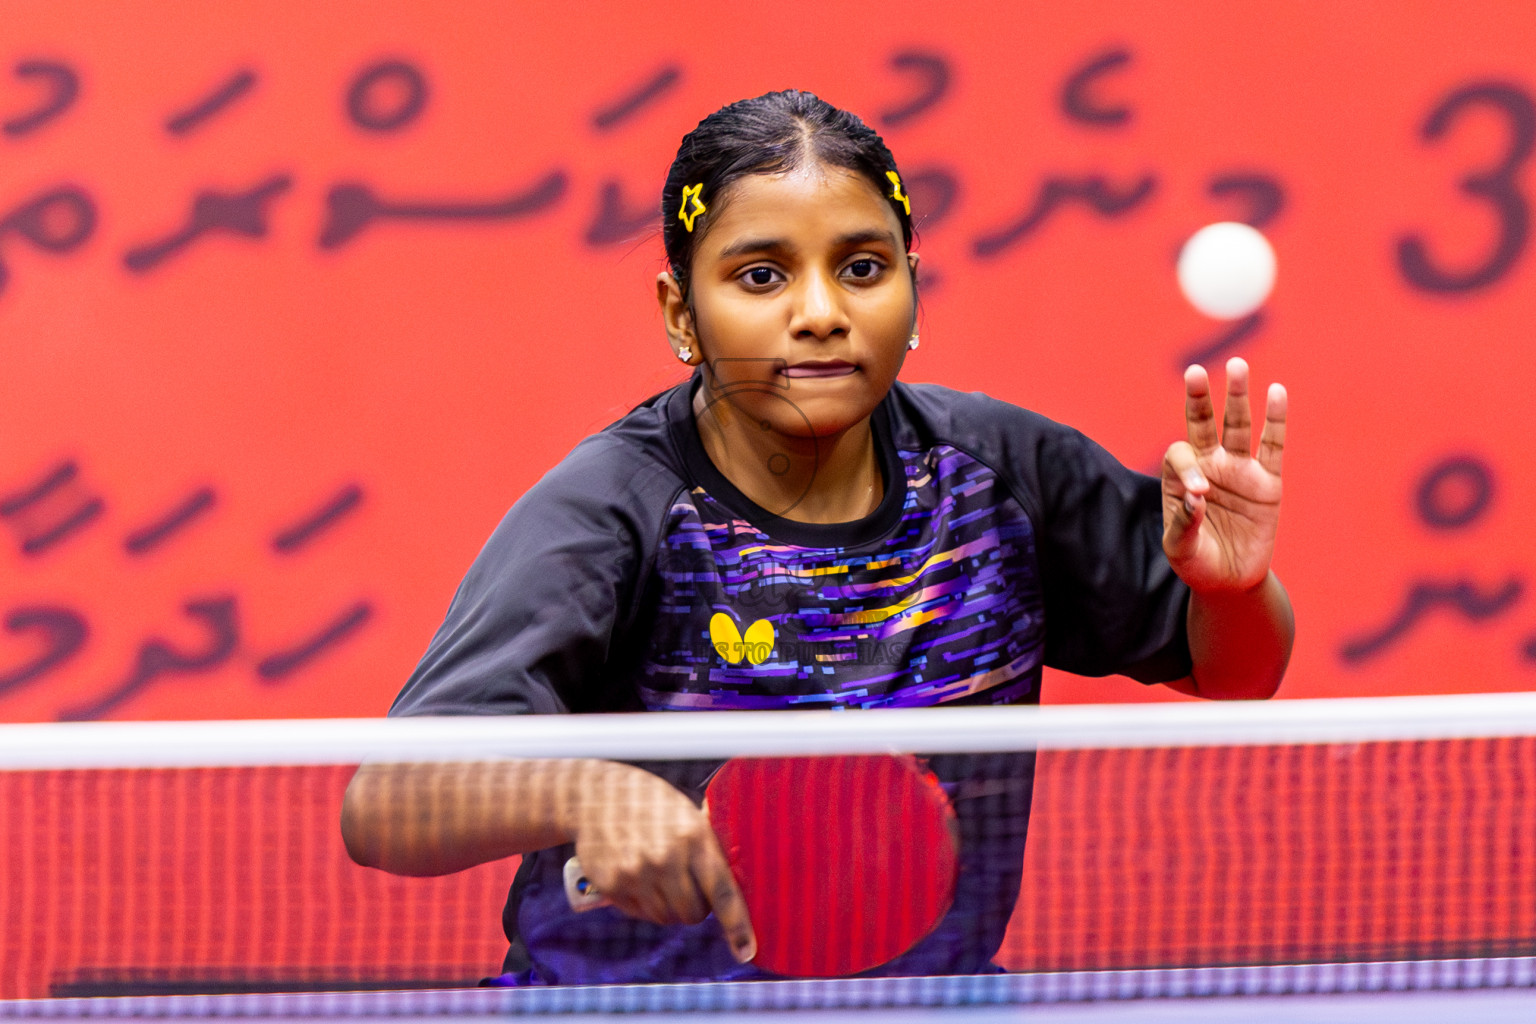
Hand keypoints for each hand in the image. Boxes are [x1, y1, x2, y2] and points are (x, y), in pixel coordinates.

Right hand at [570, 762, 755, 961]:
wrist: (594, 796)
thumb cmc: (650, 804)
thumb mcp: (685, 813)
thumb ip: (706, 846)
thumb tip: (733, 881)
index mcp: (693, 836)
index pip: (722, 891)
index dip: (737, 924)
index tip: (746, 949)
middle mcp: (666, 858)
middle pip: (693, 913)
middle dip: (696, 908)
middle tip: (689, 887)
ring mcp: (636, 873)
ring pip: (667, 917)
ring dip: (670, 908)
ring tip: (661, 878)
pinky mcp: (612, 885)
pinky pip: (641, 914)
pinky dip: (646, 904)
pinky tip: (640, 877)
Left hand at [1162, 357, 1285, 593]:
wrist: (1231, 583)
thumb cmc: (1198, 564)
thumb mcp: (1181, 550)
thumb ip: (1184, 524)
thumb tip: (1197, 495)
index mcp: (1181, 478)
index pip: (1180, 454)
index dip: (1188, 467)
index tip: (1201, 493)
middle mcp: (1209, 466)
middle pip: (1202, 424)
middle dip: (1199, 399)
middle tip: (1195, 371)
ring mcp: (1239, 471)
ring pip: (1238, 426)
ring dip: (1238, 398)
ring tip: (1237, 366)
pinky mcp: (1268, 482)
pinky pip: (1273, 446)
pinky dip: (1276, 420)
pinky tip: (1276, 392)